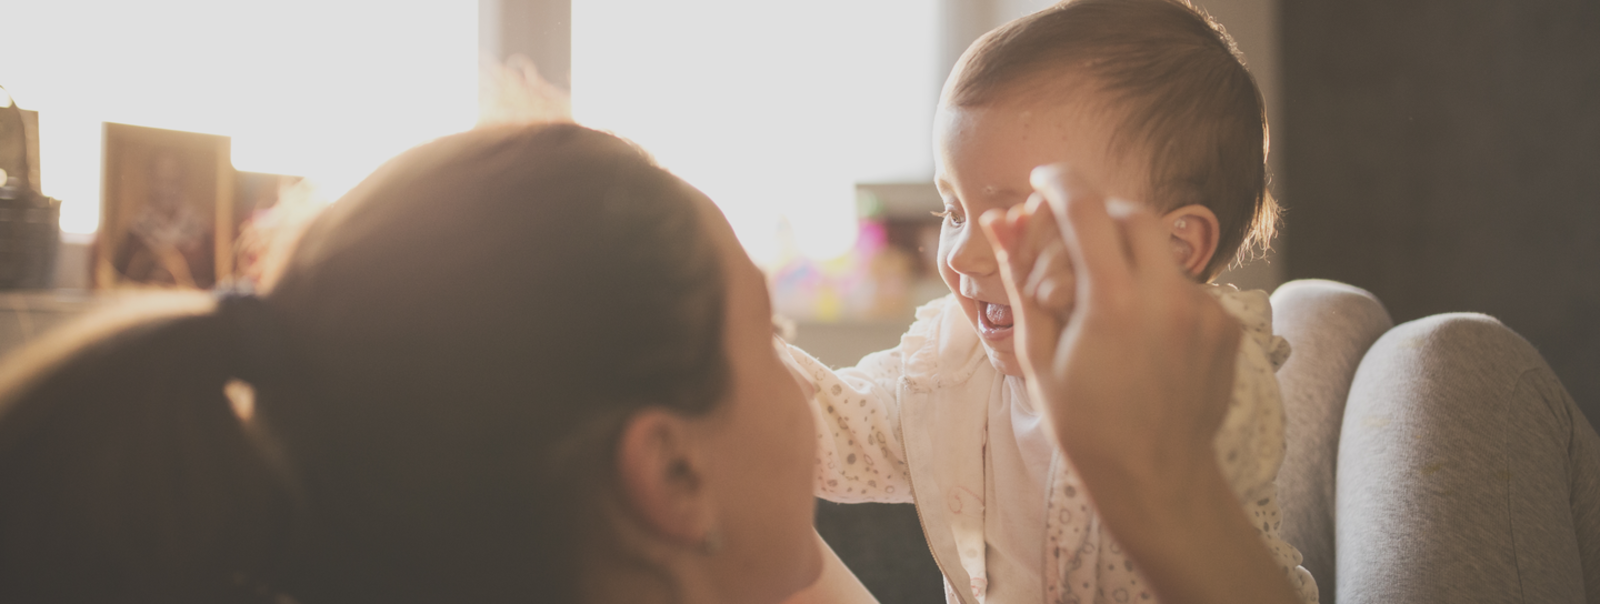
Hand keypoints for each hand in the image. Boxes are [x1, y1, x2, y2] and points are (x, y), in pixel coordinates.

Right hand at [979, 164, 1239, 509]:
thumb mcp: (1039, 352)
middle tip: (1070, 237)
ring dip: (1127, 258)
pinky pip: (1184, 286)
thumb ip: (1022, 278)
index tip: (1043, 179)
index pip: (1086, 208)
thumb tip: (1000, 221)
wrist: (1156, 478)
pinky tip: (1137, 335)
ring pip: (1161, 251)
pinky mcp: (1225, 326)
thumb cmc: (1085, 424)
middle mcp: (1168, 297)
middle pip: (1133, 213)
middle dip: (1099, 214)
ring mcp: (1204, 310)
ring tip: (1102, 308)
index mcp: (1114, 302)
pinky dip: (1155, 292)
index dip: (1059, 182)